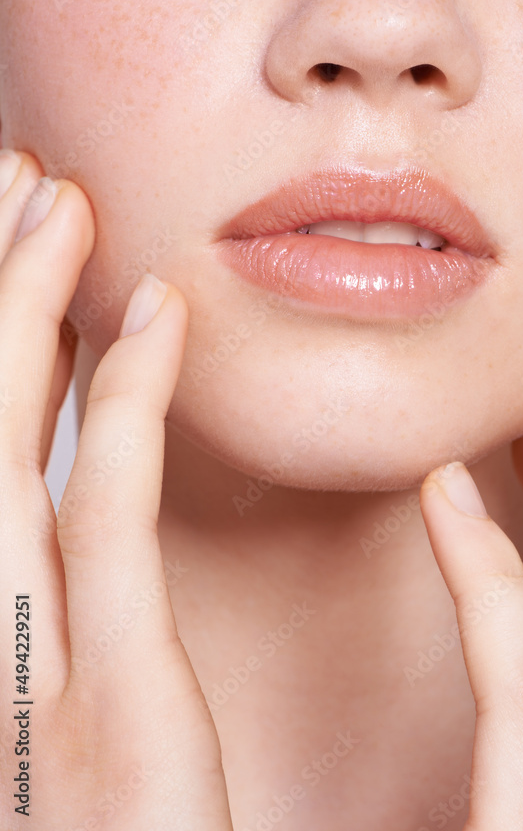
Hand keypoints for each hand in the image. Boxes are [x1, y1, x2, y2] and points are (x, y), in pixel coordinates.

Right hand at [0, 150, 233, 829]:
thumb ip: (61, 588)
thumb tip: (61, 489)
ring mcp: (18, 657)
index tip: (14, 238)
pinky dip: (122, 402)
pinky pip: (104, 513)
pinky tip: (154, 313)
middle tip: (14, 180)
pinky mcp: (105, 692)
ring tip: (59, 203)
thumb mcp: (64, 695)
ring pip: (6, 443)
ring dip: (27, 310)